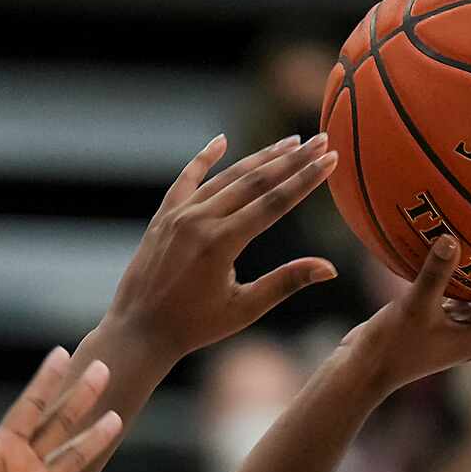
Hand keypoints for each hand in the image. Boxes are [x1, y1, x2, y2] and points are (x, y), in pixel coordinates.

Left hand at [104, 135, 341, 365]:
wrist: (139, 331)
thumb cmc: (195, 327)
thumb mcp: (244, 308)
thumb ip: (286, 282)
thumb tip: (330, 269)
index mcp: (221, 244)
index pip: (274, 203)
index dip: (306, 179)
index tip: (331, 159)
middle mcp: (199, 222)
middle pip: (255, 181)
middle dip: (292, 159)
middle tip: (320, 140)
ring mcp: (178, 216)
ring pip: (226, 177)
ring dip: (260, 158)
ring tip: (289, 142)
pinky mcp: (163, 217)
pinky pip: (186, 180)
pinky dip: (203, 159)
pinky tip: (221, 141)